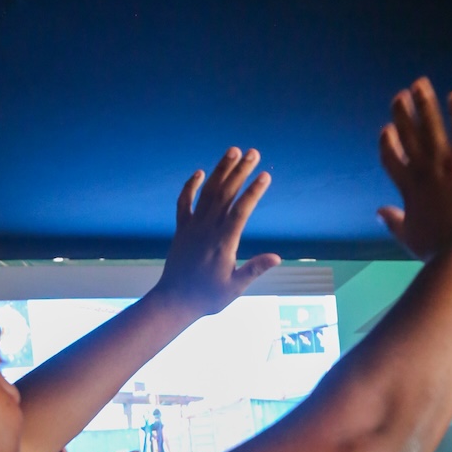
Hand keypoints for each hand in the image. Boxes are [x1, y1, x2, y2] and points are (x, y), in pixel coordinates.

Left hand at [154, 149, 281, 314]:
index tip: (265, 175)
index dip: (253, 192)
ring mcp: (192, 227)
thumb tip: (277, 257)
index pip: (241, 211)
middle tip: (254, 153)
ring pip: (208, 193)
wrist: (174, 301)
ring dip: (220, 170)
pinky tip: (201, 172)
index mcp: (224, 243)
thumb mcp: (235, 287)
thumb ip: (254, 269)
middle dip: (241, 171)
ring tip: (233, 151)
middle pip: (226, 194)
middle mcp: (207, 230)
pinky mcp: (182, 229)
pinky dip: (191, 186)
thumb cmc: (207, 297)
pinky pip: (184, 203)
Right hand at [377, 78, 451, 260]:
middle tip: (400, 96)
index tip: (386, 129)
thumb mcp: (409, 237)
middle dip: (402, 114)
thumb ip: (393, 221)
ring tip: (420, 84)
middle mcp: (423, 170)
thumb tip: (379, 213)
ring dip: (424, 103)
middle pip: (408, 135)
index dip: (387, 142)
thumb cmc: (437, 249)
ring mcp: (446, 163)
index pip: (391, 157)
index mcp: (408, 188)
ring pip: (431, 125)